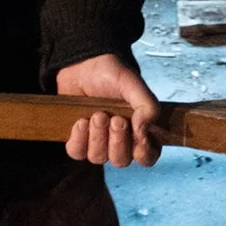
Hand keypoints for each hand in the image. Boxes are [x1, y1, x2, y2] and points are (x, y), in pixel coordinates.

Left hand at [56, 52, 159, 168]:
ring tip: (97, 115)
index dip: (144, 153)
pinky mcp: (77, 139)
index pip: (147, 156)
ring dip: (98, 137)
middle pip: (121, 160)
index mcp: (139, 130)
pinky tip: (81, 122)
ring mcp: (97, 141)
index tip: (139, 139)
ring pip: (98, 158)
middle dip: (118, 141)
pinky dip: (79, 139)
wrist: (81, 64)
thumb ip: (147, 106)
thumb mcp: (133, 84)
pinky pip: (77, 152)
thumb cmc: (110, 74)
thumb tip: (144, 131)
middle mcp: (120, 140)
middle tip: (116, 119)